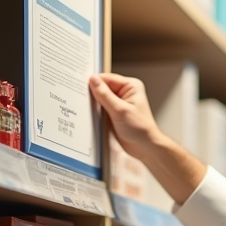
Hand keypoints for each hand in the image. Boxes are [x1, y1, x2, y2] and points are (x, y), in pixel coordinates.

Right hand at [89, 72, 205, 203]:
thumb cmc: (140, 129)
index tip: (81, 87)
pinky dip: (95, 111)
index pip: (107, 78)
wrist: (145, 147)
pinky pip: (100, 107)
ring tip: (86, 108)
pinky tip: (90, 114)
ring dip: (93, 103)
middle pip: (102, 87)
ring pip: (100, 98)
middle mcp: (125, 92)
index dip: (94, 82)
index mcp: (131, 86)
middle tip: (81, 98)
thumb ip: (104, 95)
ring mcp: (119, 102)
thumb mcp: (120, 110)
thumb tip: (93, 80)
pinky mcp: (114, 112)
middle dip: (93, 93)